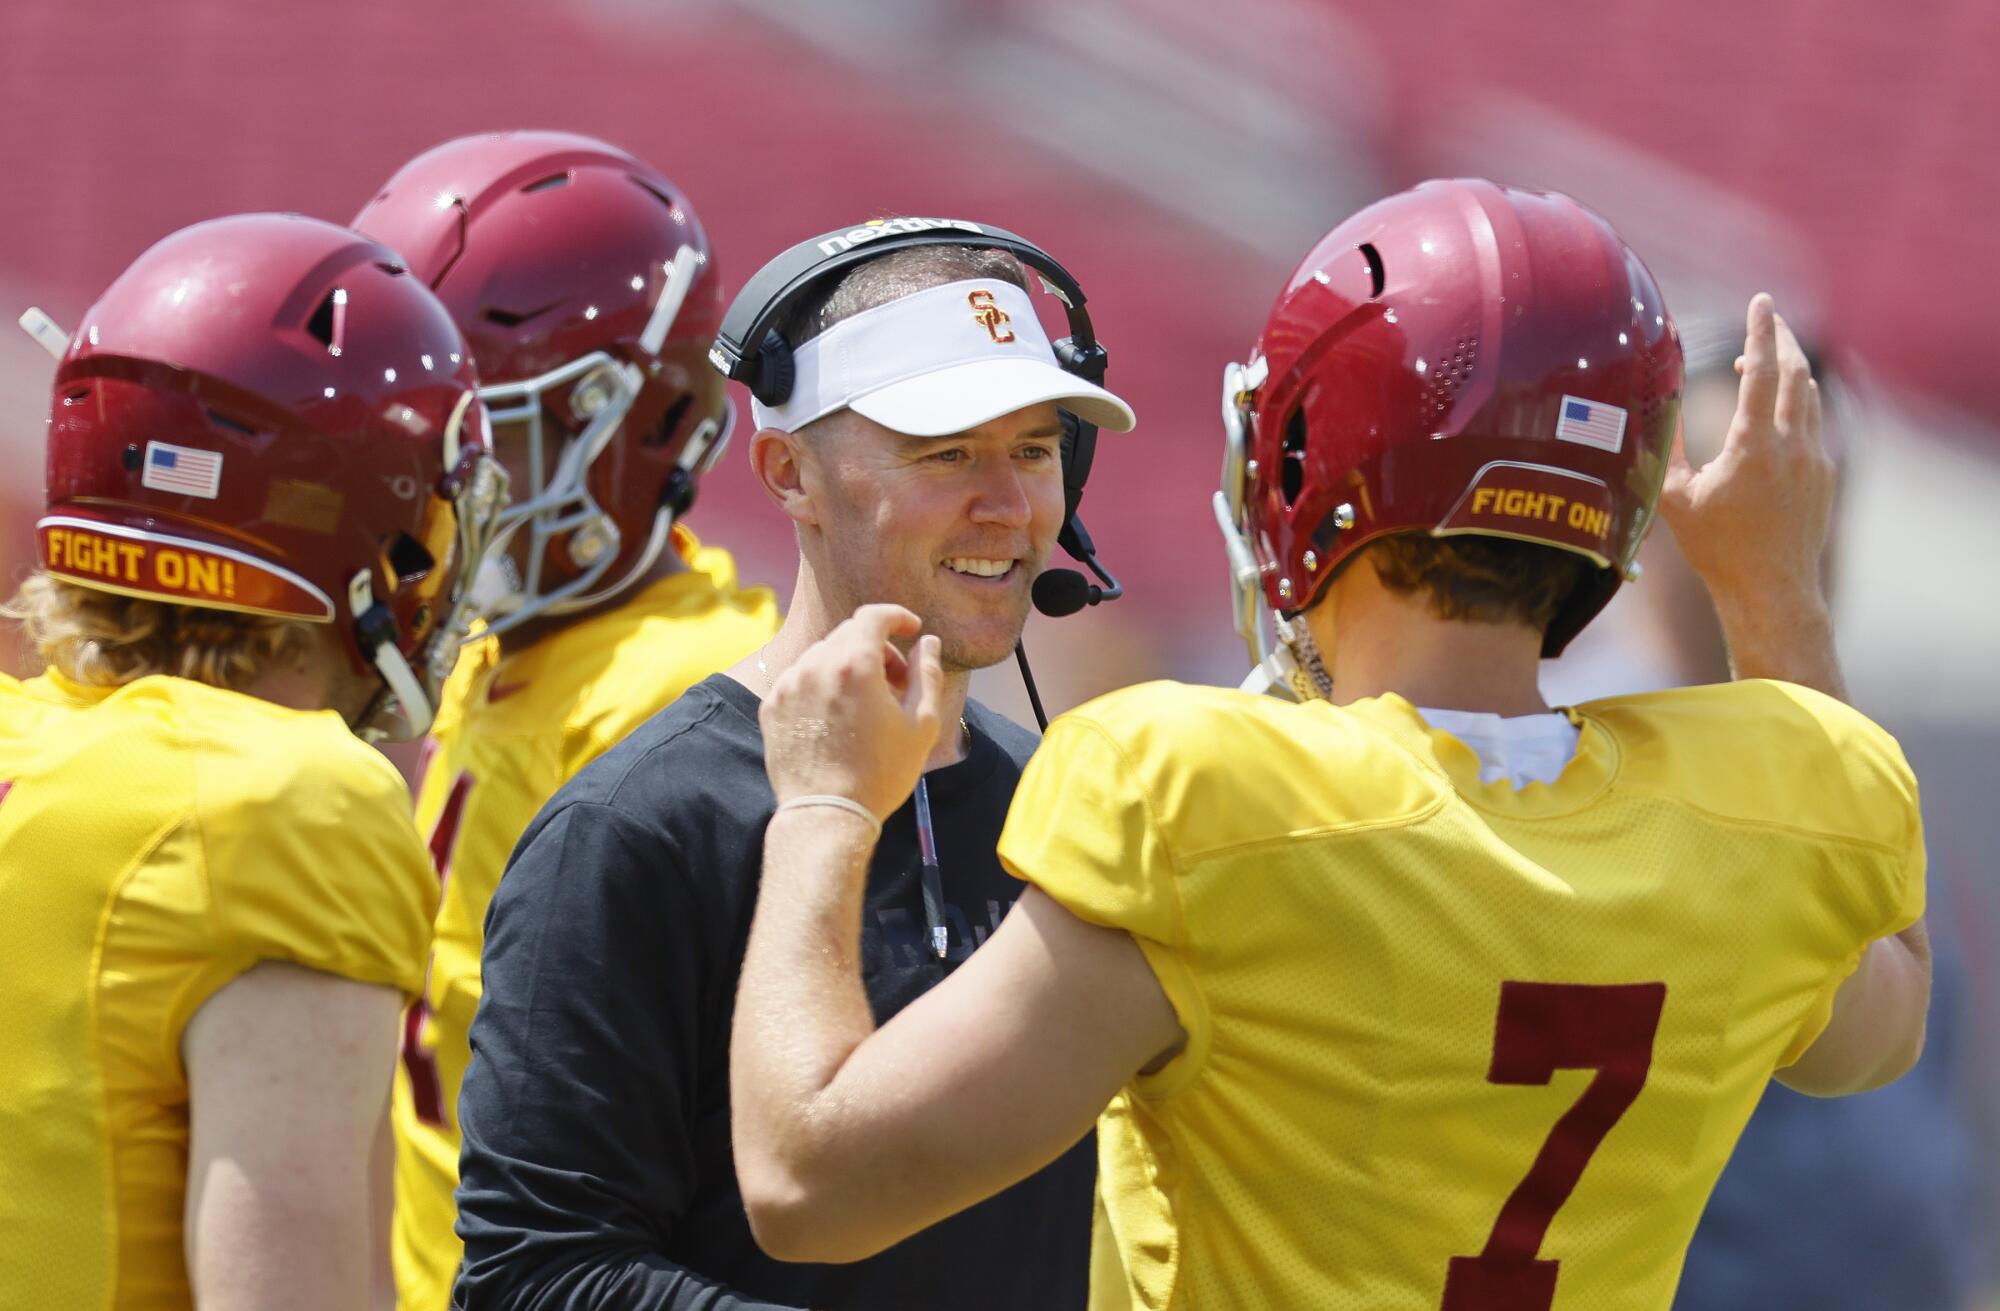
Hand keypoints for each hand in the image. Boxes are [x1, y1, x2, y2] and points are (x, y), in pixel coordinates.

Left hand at [760, 605, 943, 819]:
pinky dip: (822, 685)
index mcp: (854, 664)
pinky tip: (837, 717)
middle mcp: (815, 665)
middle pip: (849, 634)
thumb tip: (928, 642)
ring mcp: (788, 685)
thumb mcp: (920, 724)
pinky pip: (801, 679)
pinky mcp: (772, 705)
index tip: (911, 629)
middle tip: (896, 681)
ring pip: (822, 656)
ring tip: (866, 703)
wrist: (827, 815)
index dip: (897, 616)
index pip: (874, 616)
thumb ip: (927, 673)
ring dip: (848, 666)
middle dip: (877, 648)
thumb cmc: (881, 774)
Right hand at [1659, 293, 1835, 615]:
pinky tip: (1779, 411)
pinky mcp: (1825, 476)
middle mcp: (1792, 444)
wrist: (1770, 589)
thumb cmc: (1715, 547)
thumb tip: (1656, 407)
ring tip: (1766, 361)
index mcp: (1754, 444)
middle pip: (1796, 371)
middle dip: (1782, 338)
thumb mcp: (1676, 497)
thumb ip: (1667, 447)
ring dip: (1789, 371)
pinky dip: (1797, 404)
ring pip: (1809, 396)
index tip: (1761, 299)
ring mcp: (1815, 459)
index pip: (1763, 369)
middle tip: (1768, 316)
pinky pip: (1814, 425)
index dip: (1761, 328)